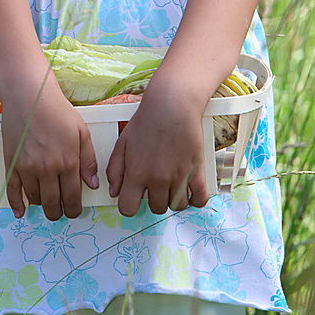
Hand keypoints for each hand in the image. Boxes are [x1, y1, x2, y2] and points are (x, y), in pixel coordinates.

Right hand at [1, 73, 98, 221]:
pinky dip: (16, 204)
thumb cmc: (58, 111)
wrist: (30, 96)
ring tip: (46, 204)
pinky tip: (20, 212)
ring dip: (41, 205)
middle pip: (52, 203)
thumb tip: (92, 185)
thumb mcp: (82, 131)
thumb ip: (88, 160)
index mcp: (67, 162)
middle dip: (58, 212)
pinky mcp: (11, 163)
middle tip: (60, 212)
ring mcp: (27, 168)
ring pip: (35, 198)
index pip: (72, 197)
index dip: (74, 209)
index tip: (74, 212)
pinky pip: (12, 191)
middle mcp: (47, 169)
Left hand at [106, 83, 209, 216]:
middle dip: (153, 199)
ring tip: (171, 184)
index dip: (129, 205)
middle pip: (156, 208)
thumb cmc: (146, 121)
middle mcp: (158, 179)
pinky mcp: (196, 171)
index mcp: (137, 173)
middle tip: (154, 184)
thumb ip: (115, 170)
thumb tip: (114, 193)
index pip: (128, 209)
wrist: (172, 105)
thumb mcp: (122, 143)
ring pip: (176, 206)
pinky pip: (199, 199)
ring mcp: (178, 177)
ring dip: (173, 198)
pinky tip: (189, 192)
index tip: (133, 197)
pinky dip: (195, 200)